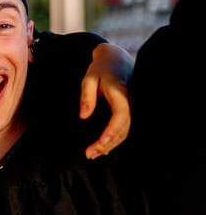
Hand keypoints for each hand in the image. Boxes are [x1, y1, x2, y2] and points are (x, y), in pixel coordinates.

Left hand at [79, 42, 132, 158]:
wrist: (116, 60)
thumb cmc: (100, 68)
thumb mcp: (89, 78)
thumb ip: (86, 96)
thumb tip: (83, 116)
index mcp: (121, 93)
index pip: (121, 115)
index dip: (112, 131)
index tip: (101, 143)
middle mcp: (130, 102)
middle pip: (123, 128)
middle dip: (108, 143)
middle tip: (89, 154)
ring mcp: (131, 107)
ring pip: (125, 130)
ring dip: (111, 144)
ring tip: (93, 154)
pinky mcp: (129, 110)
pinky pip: (124, 127)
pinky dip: (115, 138)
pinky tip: (103, 147)